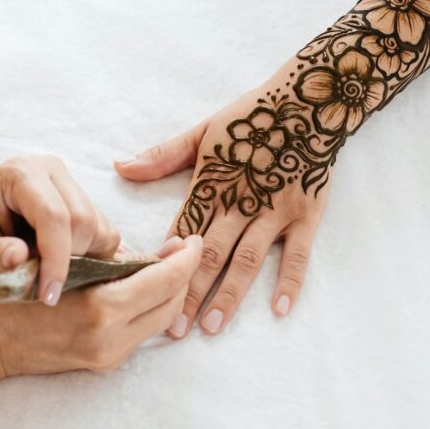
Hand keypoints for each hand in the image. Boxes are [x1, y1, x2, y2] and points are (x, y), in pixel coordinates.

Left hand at [0, 154, 120, 306]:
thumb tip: (21, 259)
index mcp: (20, 174)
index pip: (54, 216)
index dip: (56, 259)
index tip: (48, 295)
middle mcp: (51, 169)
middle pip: (84, 220)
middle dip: (70, 261)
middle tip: (43, 284)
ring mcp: (69, 180)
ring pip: (98, 226)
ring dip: (82, 259)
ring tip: (47, 271)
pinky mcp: (80, 196)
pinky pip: (102, 230)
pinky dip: (90, 254)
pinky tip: (62, 263)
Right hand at [0, 235, 204, 376]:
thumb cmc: (11, 291)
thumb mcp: (60, 262)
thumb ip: (106, 259)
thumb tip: (147, 251)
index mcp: (101, 308)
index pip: (165, 280)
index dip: (184, 258)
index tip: (190, 238)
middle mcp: (111, 338)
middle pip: (171, 303)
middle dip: (183, 274)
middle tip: (184, 247)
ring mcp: (107, 355)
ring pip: (160, 319)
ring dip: (168, 290)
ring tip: (166, 263)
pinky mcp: (102, 363)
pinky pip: (141, 330)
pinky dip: (149, 305)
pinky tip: (143, 285)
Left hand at [116, 85, 327, 337]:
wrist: (309, 100)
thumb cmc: (251, 116)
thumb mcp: (203, 131)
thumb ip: (163, 155)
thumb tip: (120, 167)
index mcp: (212, 183)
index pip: (183, 231)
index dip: (164, 263)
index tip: (147, 292)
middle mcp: (242, 202)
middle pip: (210, 254)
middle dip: (190, 292)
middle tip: (173, 328)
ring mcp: (275, 211)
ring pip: (247, 259)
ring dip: (229, 294)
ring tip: (212, 325)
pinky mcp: (306, 214)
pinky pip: (298, 254)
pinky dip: (289, 281)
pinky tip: (278, 309)